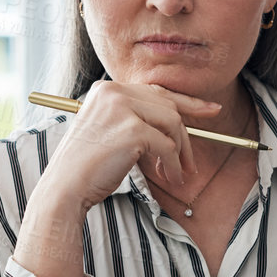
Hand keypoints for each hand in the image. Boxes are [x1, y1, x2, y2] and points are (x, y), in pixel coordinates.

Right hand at [42, 81, 223, 211]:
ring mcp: (122, 109)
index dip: (187, 102)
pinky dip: (173, 165)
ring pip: (173, 123)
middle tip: (191, 160)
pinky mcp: (132, 130)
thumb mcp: (108, 131)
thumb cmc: (86, 165)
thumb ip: (135, 119)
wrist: (65, 187)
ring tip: (176, 173)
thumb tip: (175, 125)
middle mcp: (114, 92)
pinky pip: (167, 146)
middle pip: (168, 105)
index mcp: (107, 89)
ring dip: (180, 152)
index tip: (210, 110)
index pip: (156, 90)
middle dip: (186, 133)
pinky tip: (169, 177)